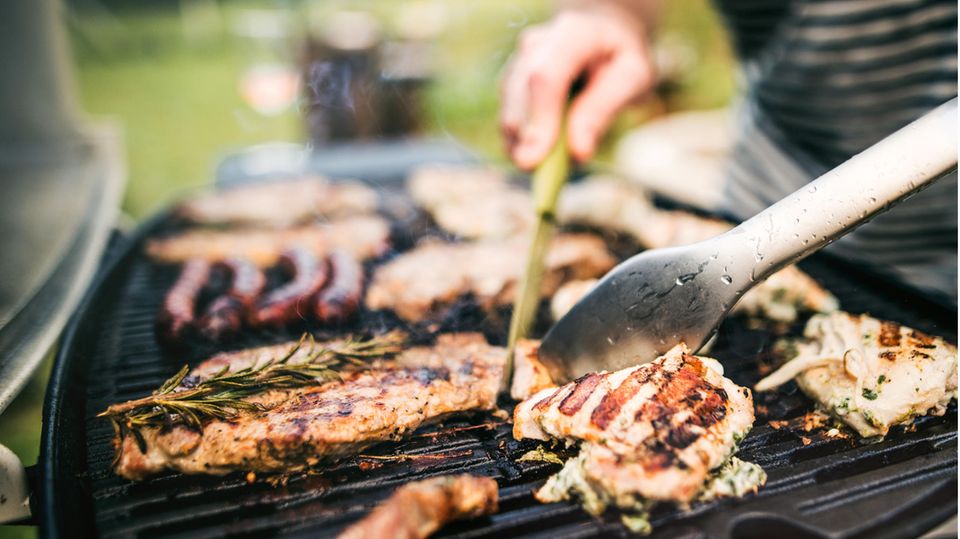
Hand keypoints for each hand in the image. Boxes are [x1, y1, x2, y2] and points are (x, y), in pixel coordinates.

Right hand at [500, 7, 655, 169]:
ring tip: (548, 167)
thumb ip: (604, 110)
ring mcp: (518, 63)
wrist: (602, 35)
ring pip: (508, 110)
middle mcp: (536, 44)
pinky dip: (522, 144)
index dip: (538, 120)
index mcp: (573, 33)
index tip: (534, 161)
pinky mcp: (510, 84)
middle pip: (518, 94)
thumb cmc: (620, 58)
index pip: (545, 76)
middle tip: (539, 174)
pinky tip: (542, 155)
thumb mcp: (633, 78)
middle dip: (525, 139)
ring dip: (522, 145)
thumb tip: (578, 153)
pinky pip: (509, 119)